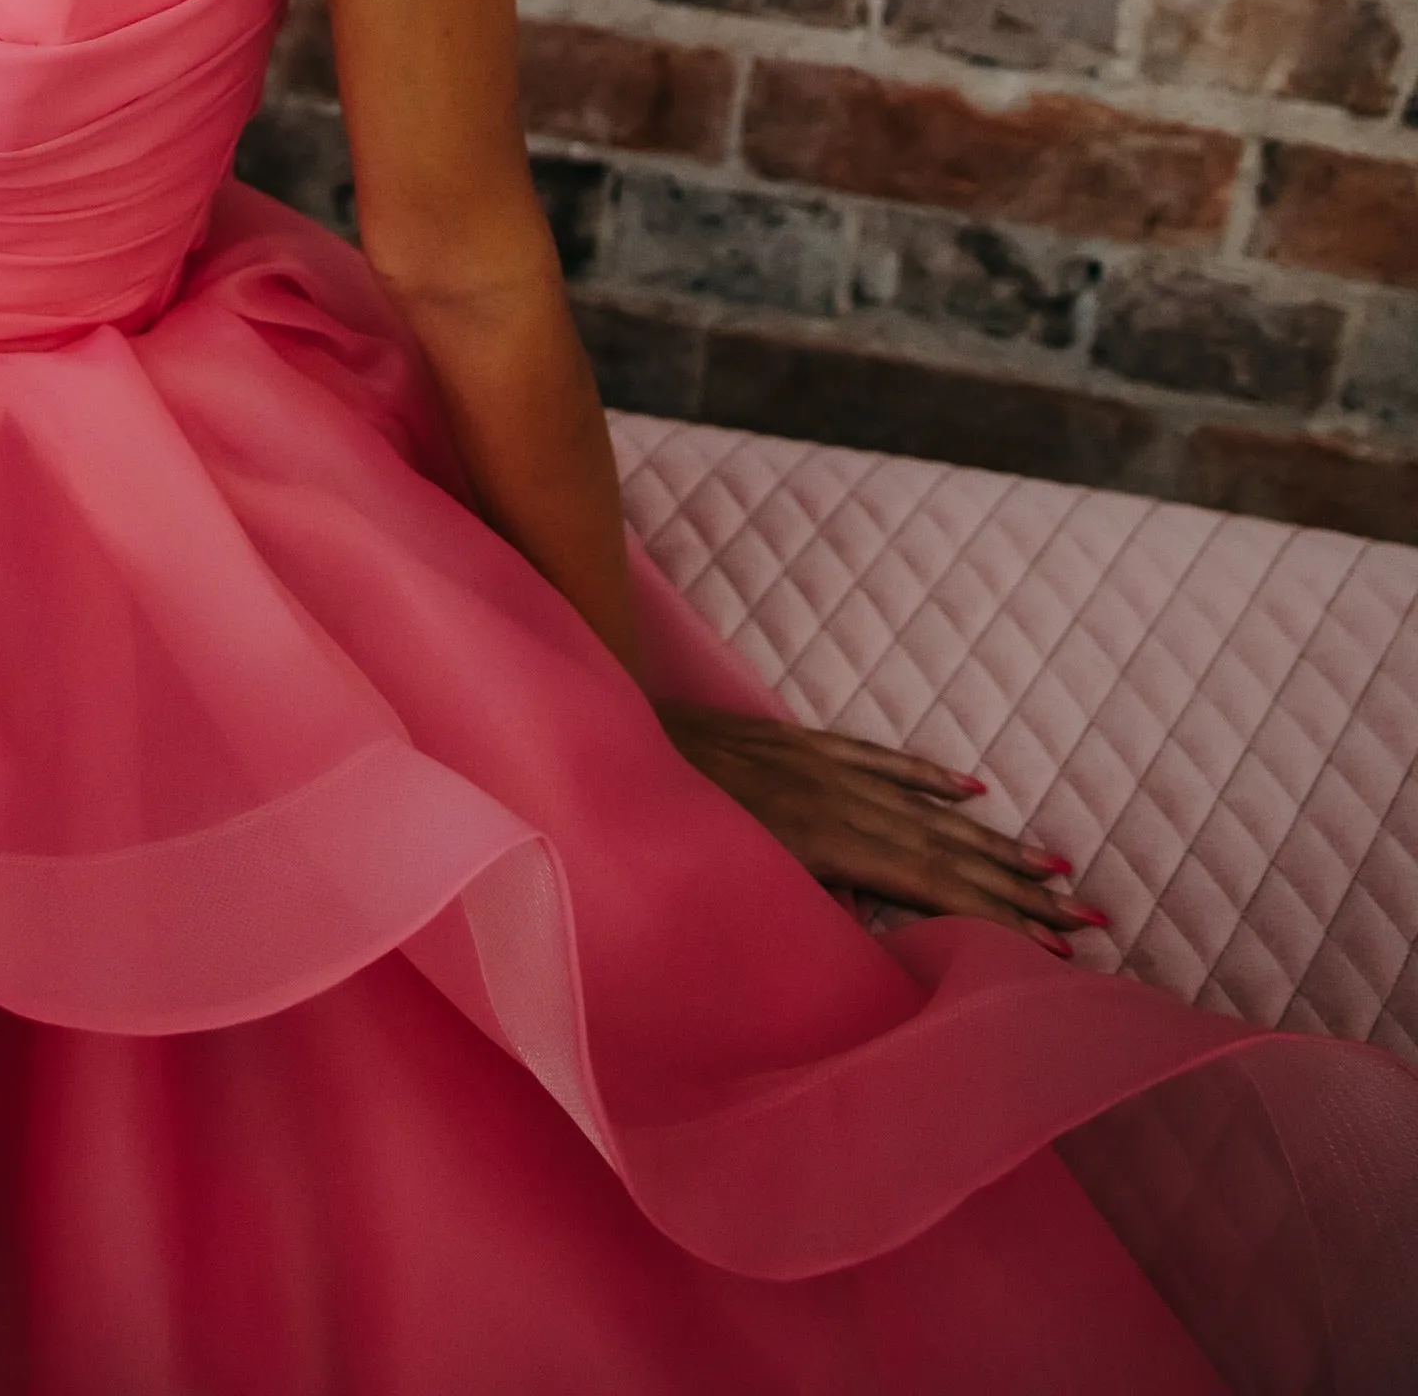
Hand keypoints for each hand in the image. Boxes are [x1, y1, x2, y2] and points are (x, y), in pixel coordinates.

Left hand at [660, 704, 1102, 952]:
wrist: (595, 743)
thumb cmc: (647, 841)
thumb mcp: (723, 891)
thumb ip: (796, 916)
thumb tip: (866, 937)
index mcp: (817, 841)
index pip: (928, 882)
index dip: (996, 911)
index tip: (1056, 941)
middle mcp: (828, 797)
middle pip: (941, 847)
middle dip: (1015, 884)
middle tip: (1086, 913)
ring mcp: (812, 762)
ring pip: (919, 806)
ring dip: (986, 838)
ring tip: (1049, 863)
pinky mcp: (790, 741)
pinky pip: (872, 757)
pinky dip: (922, 775)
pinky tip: (969, 789)